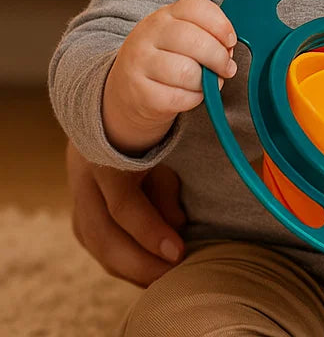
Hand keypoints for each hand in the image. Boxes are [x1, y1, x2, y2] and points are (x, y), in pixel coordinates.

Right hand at [66, 141, 185, 286]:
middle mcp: (84, 178)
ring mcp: (77, 195)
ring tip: (162, 279)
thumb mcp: (163, 147)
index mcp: (106, 155)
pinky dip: (119, 260)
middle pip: (102, 235)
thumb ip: (167, 188)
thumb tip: (177, 226)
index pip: (122, 205)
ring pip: (95, 244)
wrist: (113, 109)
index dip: (150, 232)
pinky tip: (144, 270)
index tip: (179, 252)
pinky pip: (95, 242)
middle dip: (139, 263)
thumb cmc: (149, 128)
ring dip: (128, 268)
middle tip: (172, 275)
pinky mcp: (80, 209)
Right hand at [103, 0, 236, 153]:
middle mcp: (148, 35)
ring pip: (186, 71)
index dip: (220, 24)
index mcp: (164, 15)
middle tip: (227, 67)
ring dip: (206, 81)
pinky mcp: (139, 93)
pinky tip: (193, 94)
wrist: (126, 89)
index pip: (195, 7)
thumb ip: (206, 34)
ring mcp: (139, 63)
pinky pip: (178, 97)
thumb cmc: (166, 57)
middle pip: (194, 40)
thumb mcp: (180, 35)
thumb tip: (229, 49)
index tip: (231, 40)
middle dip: (219, 57)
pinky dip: (194, 98)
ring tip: (210, 82)